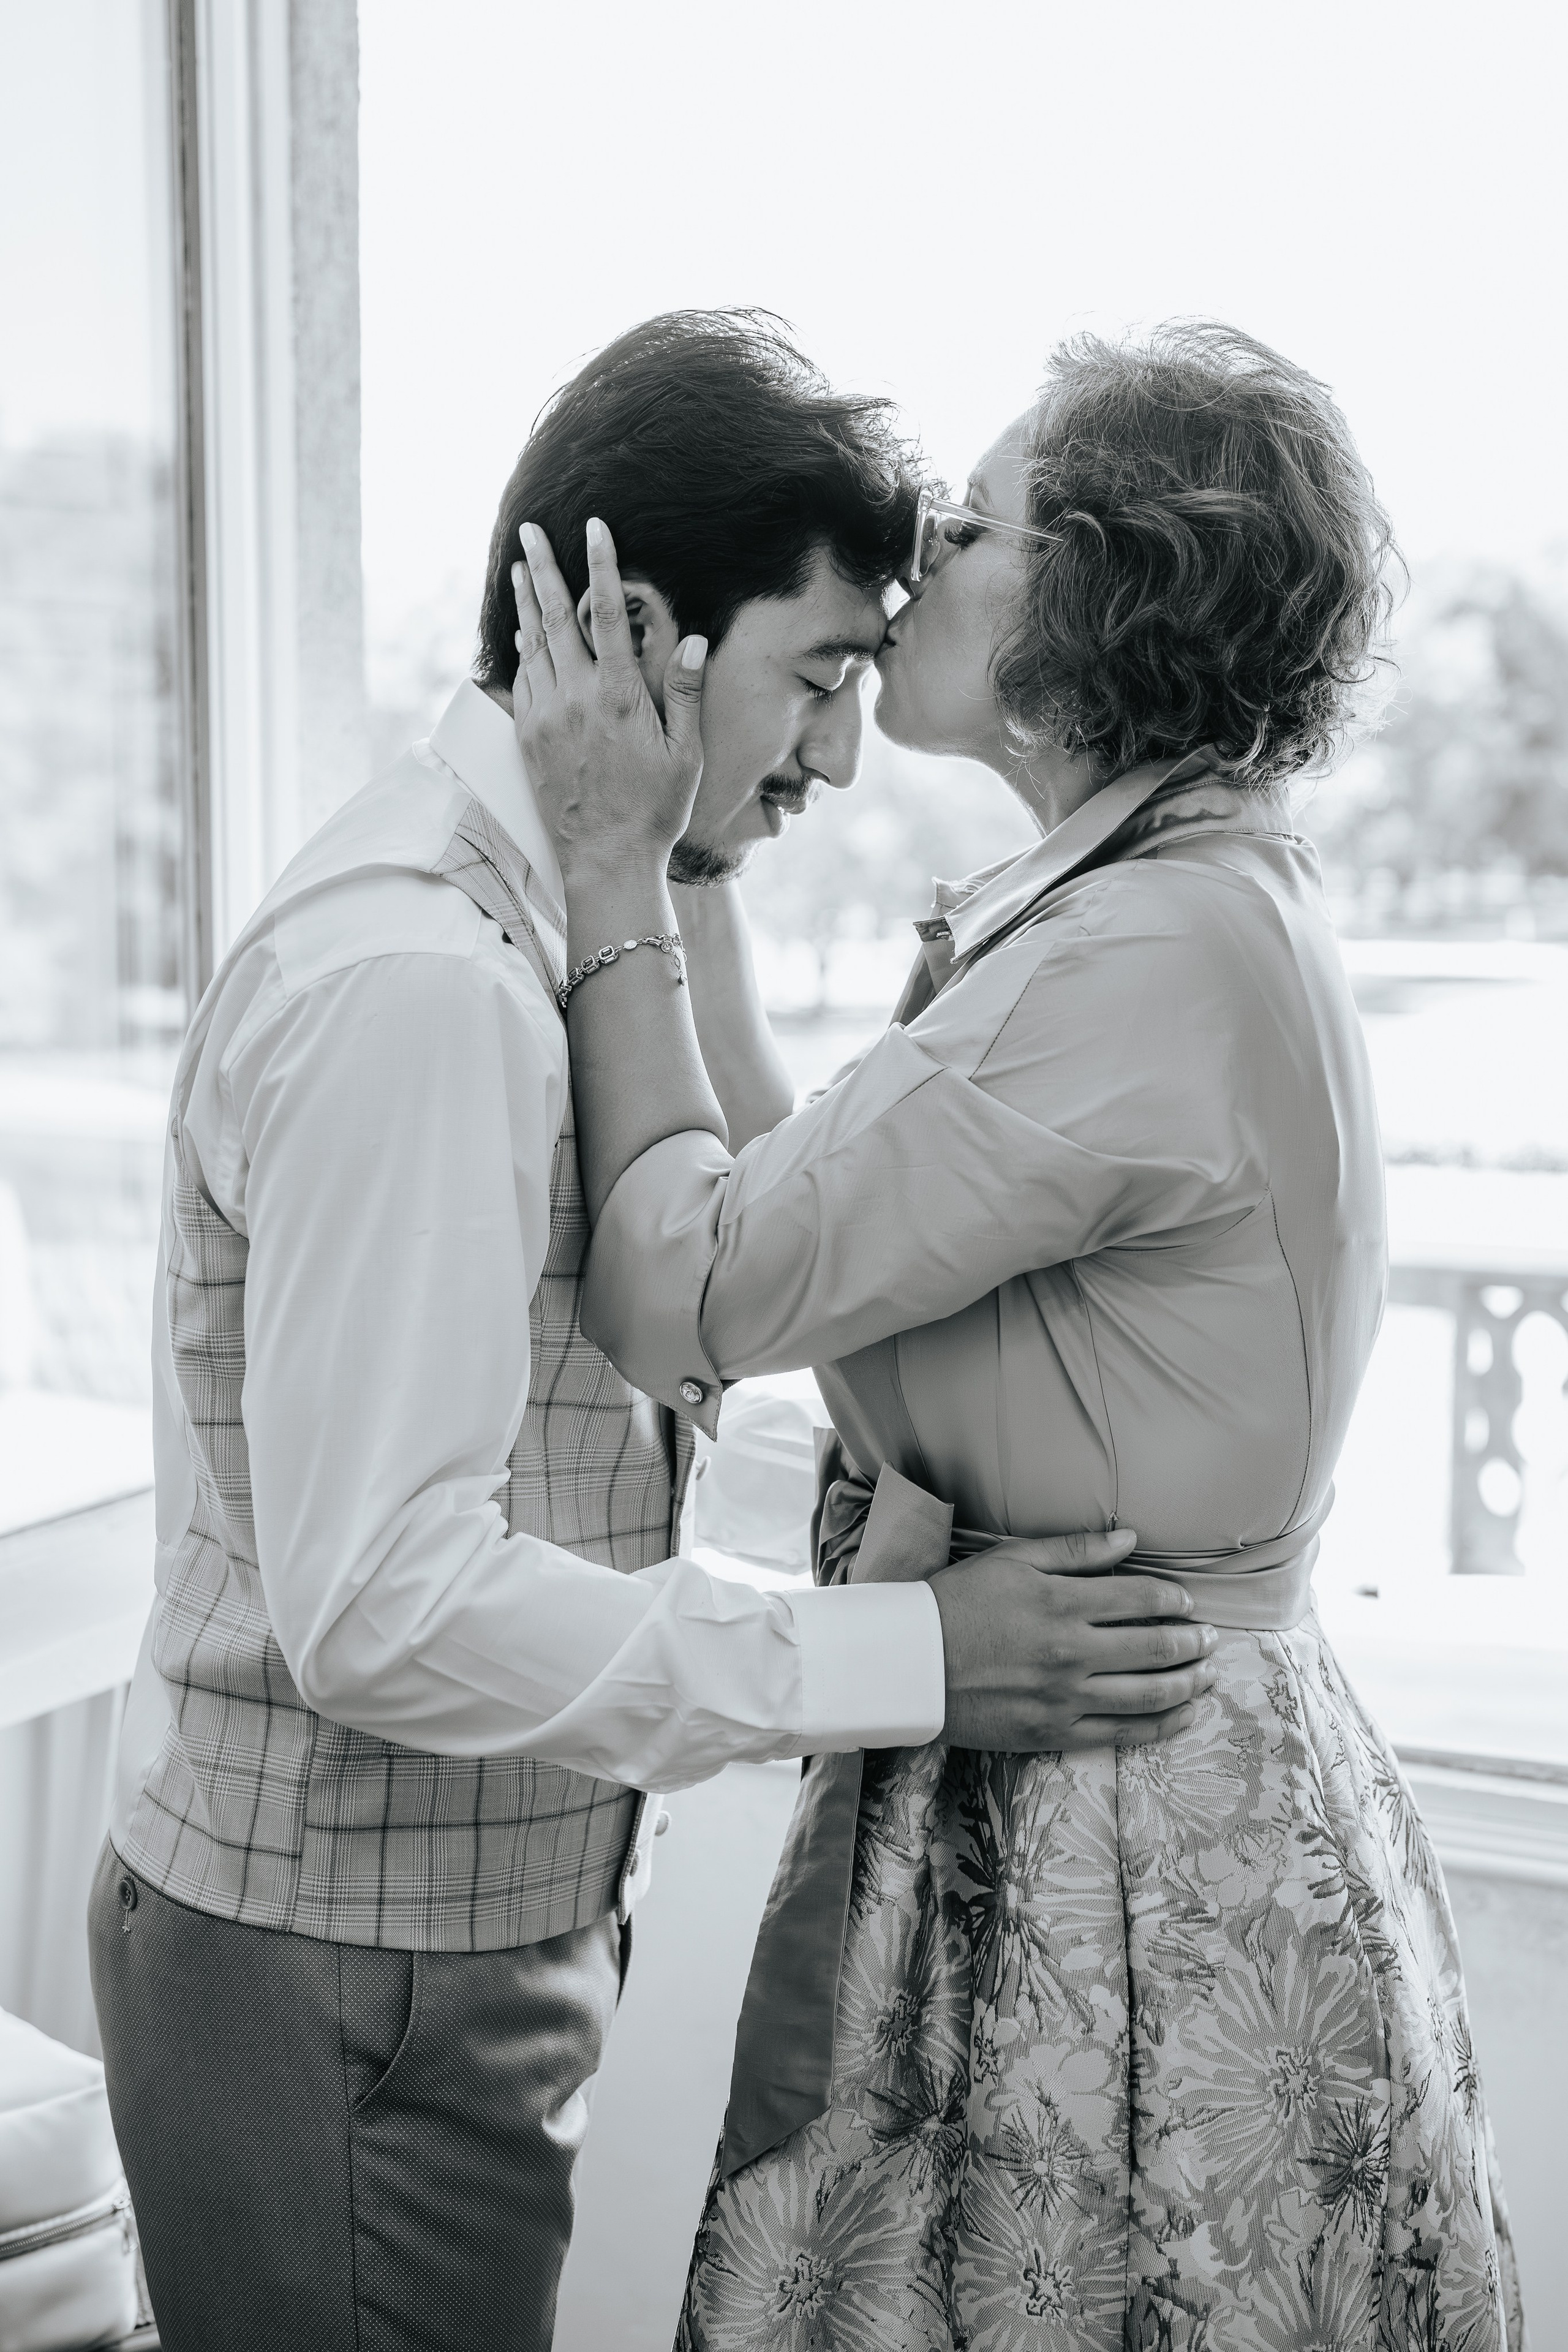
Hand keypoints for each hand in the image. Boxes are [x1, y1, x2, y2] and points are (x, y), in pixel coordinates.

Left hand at [511, 519, 706, 877]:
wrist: (606, 860)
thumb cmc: (655, 810)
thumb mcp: (686, 754)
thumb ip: (685, 693)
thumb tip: (693, 642)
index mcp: (618, 696)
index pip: (608, 614)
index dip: (600, 565)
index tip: (594, 527)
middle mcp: (575, 699)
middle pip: (555, 618)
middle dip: (544, 569)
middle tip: (530, 532)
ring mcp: (546, 718)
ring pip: (532, 645)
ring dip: (527, 603)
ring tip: (521, 569)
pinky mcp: (528, 739)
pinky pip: (523, 681)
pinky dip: (523, 650)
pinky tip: (524, 633)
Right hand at [930, 1528, 1218, 1750]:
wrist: (911, 1664)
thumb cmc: (957, 1603)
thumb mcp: (1012, 1560)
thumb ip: (1075, 1551)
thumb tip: (1131, 1540)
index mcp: (1062, 1602)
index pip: (1141, 1597)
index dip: (1173, 1598)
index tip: (1187, 1601)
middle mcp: (1070, 1651)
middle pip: (1155, 1647)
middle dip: (1192, 1642)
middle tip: (1210, 1638)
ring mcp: (1065, 1696)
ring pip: (1149, 1694)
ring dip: (1188, 1683)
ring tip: (1207, 1674)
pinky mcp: (1054, 1732)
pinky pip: (1122, 1732)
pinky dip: (1162, 1725)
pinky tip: (1183, 1715)